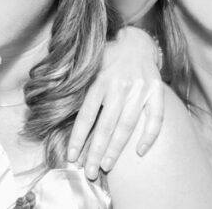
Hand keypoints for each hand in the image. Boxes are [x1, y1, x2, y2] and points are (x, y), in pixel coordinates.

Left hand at [67, 26, 164, 179]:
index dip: (78, 138)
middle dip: (96, 151)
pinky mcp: (156, 90)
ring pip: (127, 125)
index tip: (72, 157)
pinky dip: (149, 136)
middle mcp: (119, 85)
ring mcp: (139, 88)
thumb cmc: (108, 58)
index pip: (86, 115)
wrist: (135, 40)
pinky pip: (155, 117)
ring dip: (116, 149)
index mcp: (99, 80)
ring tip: (106, 166)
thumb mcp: (89, 66)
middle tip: (90, 171)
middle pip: (105, 125)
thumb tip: (55, 106)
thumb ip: (78, 87)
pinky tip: (139, 152)